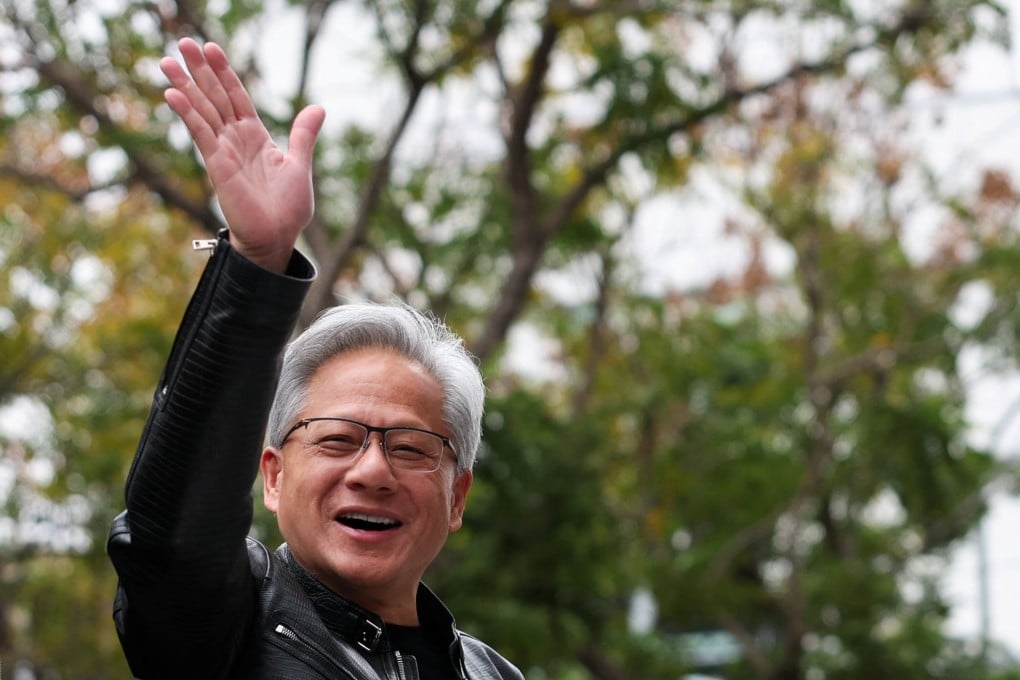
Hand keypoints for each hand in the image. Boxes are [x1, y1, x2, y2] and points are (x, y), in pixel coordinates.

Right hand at [160, 38, 325, 272]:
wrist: (277, 237)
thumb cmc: (288, 208)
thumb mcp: (299, 164)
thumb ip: (303, 135)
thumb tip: (318, 108)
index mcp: (256, 136)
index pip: (237, 96)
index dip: (225, 73)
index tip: (211, 48)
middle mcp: (237, 139)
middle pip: (215, 96)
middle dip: (200, 70)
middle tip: (183, 42)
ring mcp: (224, 150)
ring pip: (203, 110)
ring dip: (186, 85)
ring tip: (167, 60)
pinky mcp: (217, 164)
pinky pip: (200, 134)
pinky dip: (188, 113)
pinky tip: (173, 94)